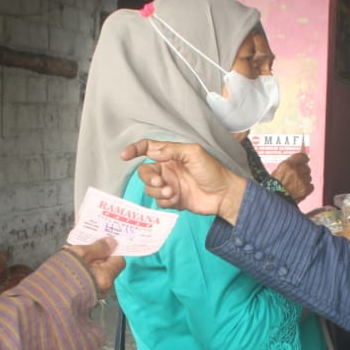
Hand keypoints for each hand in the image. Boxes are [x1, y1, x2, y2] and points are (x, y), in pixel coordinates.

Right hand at [62, 237, 124, 295]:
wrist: (44, 298)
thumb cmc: (62, 275)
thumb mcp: (80, 254)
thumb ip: (97, 248)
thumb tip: (112, 242)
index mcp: (105, 277)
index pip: (119, 260)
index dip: (113, 249)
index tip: (104, 240)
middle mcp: (102, 288)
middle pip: (106, 266)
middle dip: (96, 254)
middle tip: (84, 245)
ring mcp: (92, 293)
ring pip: (95, 272)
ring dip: (86, 261)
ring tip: (71, 252)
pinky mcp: (82, 295)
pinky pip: (86, 279)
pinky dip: (80, 270)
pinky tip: (68, 263)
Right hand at [121, 140, 248, 222]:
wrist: (224, 194)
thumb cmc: (212, 170)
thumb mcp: (193, 153)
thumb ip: (171, 150)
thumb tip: (152, 152)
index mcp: (171, 155)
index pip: (148, 149)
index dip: (135, 150)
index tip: (125, 156)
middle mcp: (168, 169)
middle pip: (144, 171)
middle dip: (148, 177)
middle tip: (160, 181)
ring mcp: (169, 185)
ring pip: (149, 188)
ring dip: (157, 190)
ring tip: (171, 192)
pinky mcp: (173, 200)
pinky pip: (158, 201)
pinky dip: (164, 200)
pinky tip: (177, 199)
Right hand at [271, 152, 313, 202]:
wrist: (274, 202)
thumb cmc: (272, 188)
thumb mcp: (276, 172)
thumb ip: (287, 166)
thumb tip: (296, 163)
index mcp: (287, 165)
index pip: (302, 156)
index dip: (303, 159)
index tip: (304, 161)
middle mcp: (296, 171)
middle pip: (306, 167)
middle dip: (303, 171)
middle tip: (297, 177)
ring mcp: (302, 180)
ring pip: (309, 177)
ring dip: (304, 180)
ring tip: (296, 185)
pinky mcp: (306, 189)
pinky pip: (311, 186)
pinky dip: (307, 188)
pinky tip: (299, 190)